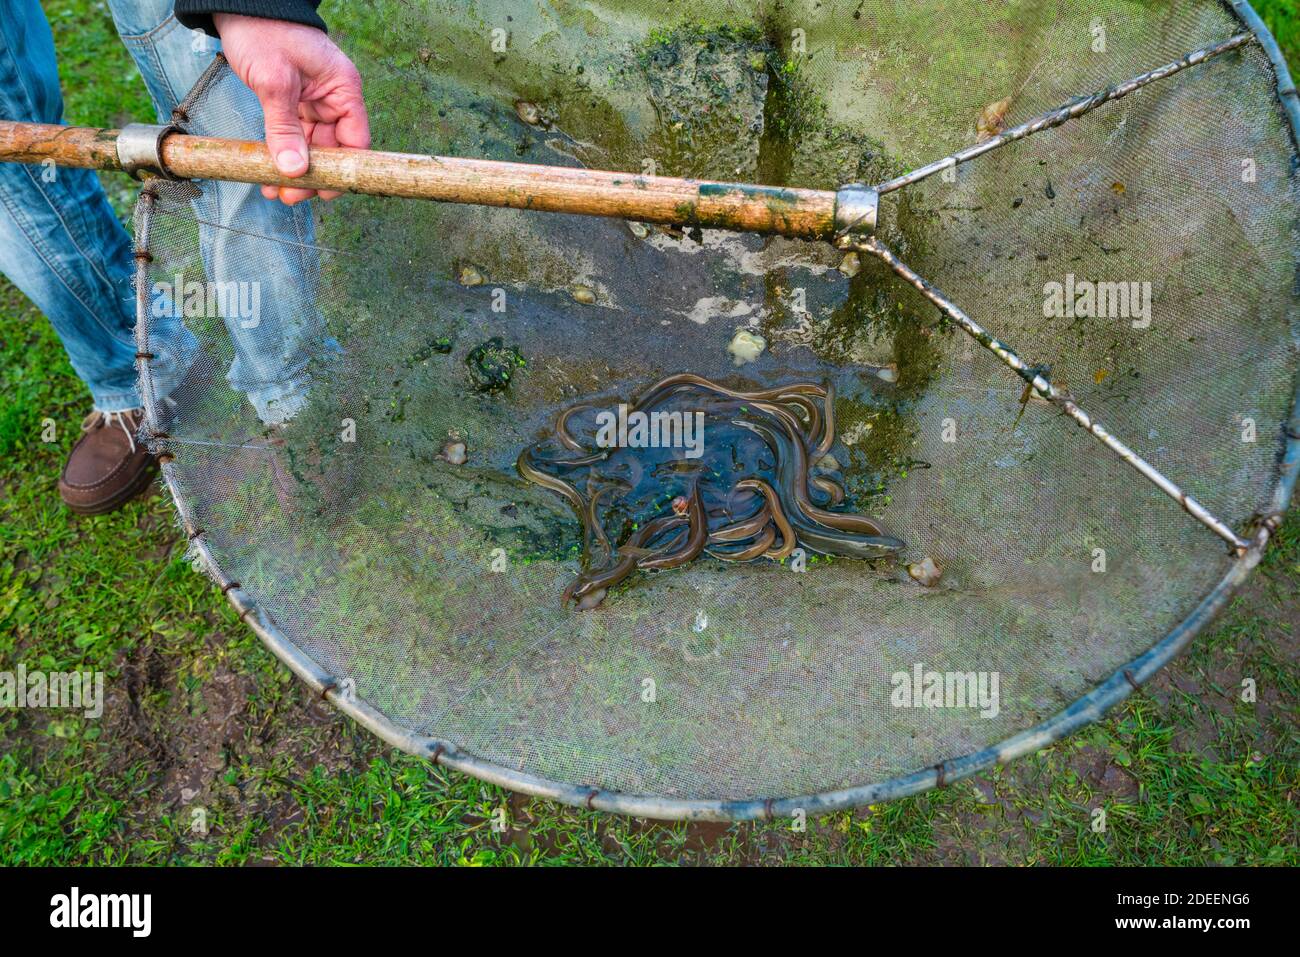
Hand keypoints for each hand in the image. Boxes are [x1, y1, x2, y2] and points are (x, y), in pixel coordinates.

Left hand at [212, 14, 369, 204]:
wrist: (240, 7)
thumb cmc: (264, 31)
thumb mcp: (274, 82)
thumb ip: (284, 129)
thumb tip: (295, 171)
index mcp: (343, 90)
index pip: (355, 141)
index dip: (343, 170)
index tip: (324, 192)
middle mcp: (334, 99)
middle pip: (333, 149)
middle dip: (313, 175)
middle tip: (290, 196)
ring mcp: (315, 102)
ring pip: (312, 147)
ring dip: (295, 170)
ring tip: (274, 190)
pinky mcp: (295, 103)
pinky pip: (295, 136)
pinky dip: (283, 154)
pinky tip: (268, 170)